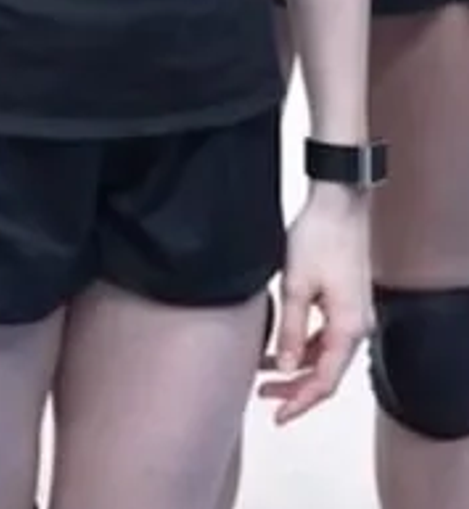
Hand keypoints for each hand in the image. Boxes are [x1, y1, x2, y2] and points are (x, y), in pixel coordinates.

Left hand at [260, 187, 372, 423]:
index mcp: (348, 329)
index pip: (324, 381)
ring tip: (263, 374)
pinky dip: (303, 346)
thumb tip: (282, 366)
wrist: (338, 205)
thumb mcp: (295, 286)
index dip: (300, 402)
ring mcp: (352, 315)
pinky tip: (280, 346)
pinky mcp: (344, 302)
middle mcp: (356, 328)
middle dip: (295, 389)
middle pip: (326, 373)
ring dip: (297, 367)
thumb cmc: (318, 238)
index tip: (277, 415)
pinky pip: (325, 337)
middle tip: (263, 397)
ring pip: (324, 356)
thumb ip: (290, 329)